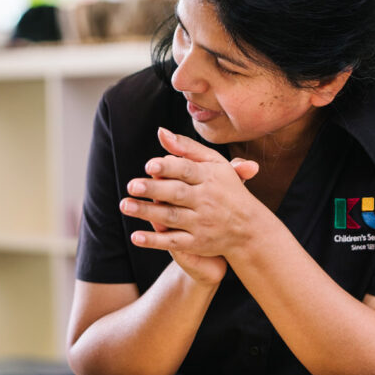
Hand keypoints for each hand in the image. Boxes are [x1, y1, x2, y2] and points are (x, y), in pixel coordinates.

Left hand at [120, 127, 259, 283]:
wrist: (249, 229)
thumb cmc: (225, 189)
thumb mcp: (214, 165)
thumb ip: (187, 148)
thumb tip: (160, 131)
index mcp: (209, 178)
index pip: (187, 171)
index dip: (169, 168)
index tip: (150, 166)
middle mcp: (206, 200)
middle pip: (177, 194)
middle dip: (154, 190)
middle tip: (131, 185)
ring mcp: (201, 223)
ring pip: (172, 217)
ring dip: (147, 213)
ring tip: (125, 205)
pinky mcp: (197, 243)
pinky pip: (173, 242)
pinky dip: (154, 240)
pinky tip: (136, 236)